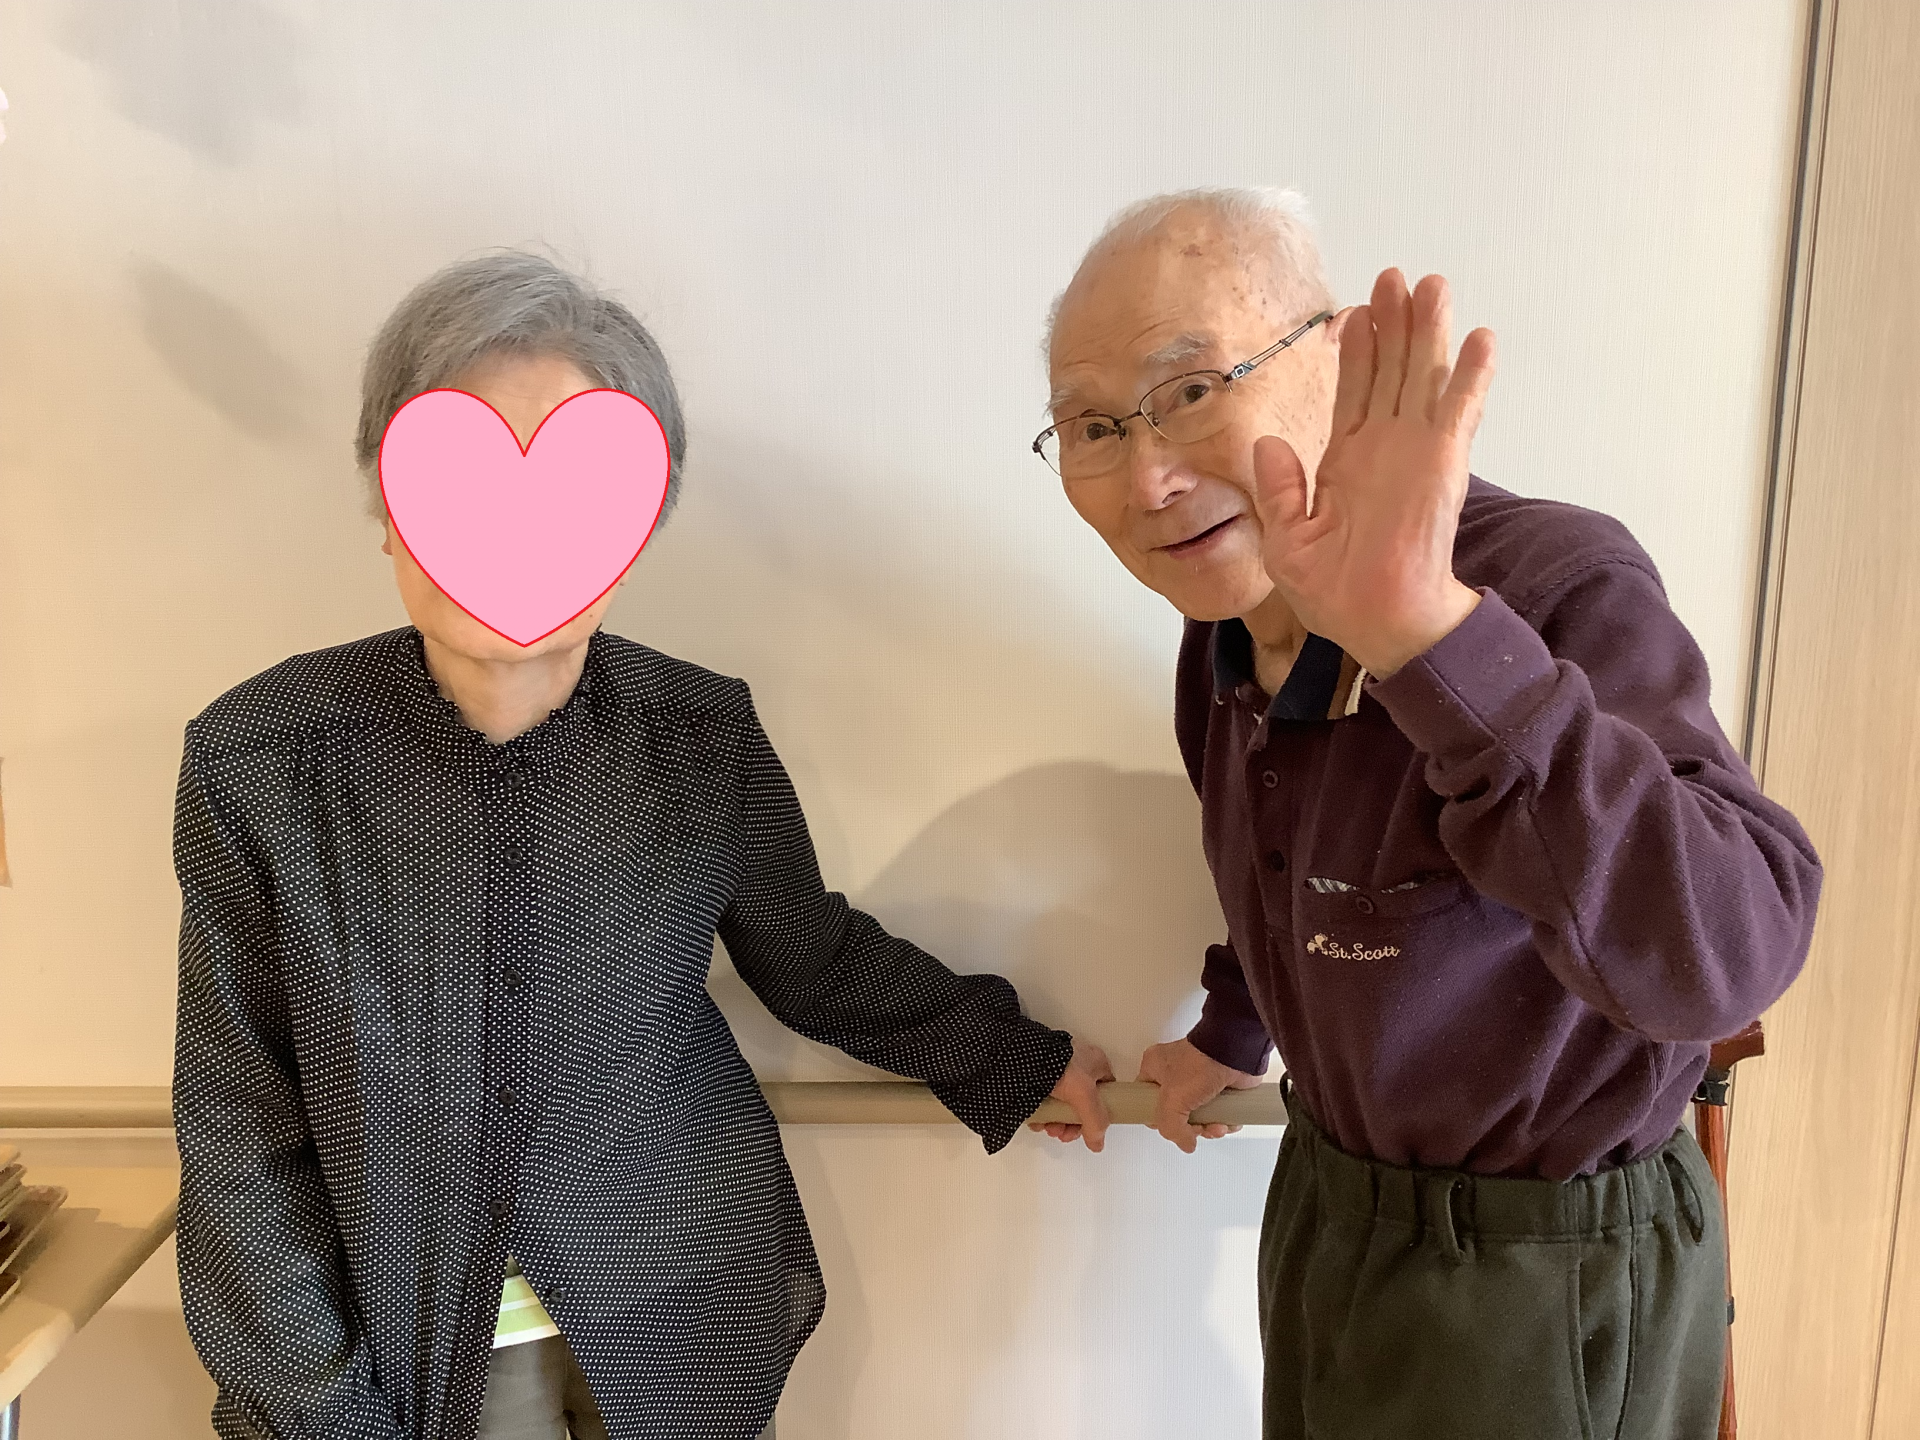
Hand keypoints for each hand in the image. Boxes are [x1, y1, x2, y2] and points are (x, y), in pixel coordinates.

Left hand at [1029, 1038, 1114, 1151]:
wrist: (1024, 1058)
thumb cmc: (1059, 1066)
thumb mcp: (1086, 1096)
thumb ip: (1095, 1122)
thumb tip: (1097, 1143)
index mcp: (1096, 1063)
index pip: (1105, 1093)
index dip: (1099, 1114)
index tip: (1088, 1129)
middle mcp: (1078, 1065)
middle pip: (1081, 1103)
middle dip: (1071, 1123)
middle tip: (1063, 1133)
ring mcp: (1057, 1070)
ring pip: (1061, 1103)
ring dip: (1056, 1121)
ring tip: (1048, 1127)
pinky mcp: (1037, 1076)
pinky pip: (1044, 1099)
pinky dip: (1042, 1113)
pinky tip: (1038, 1121)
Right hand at [1138, 1038, 1262, 1153]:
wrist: (1236, 1054)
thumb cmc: (1202, 1061)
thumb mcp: (1172, 1101)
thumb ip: (1169, 1128)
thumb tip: (1184, 1142)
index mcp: (1155, 1068)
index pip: (1146, 1101)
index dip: (1158, 1119)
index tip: (1169, 1127)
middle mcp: (1175, 1073)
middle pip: (1176, 1115)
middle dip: (1191, 1128)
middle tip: (1197, 1127)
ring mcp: (1199, 1081)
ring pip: (1199, 1117)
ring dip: (1210, 1127)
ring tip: (1217, 1124)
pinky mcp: (1219, 1087)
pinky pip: (1217, 1113)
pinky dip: (1224, 1121)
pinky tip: (1227, 1120)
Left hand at [1252, 269, 1496, 678]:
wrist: (1376, 623)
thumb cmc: (1334, 594)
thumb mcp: (1286, 540)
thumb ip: (1279, 488)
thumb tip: (1268, 442)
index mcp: (1347, 462)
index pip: (1353, 391)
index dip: (1356, 350)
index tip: (1356, 311)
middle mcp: (1384, 448)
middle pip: (1391, 370)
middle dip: (1394, 322)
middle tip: (1395, 276)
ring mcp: (1416, 452)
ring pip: (1424, 377)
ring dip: (1430, 332)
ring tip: (1433, 285)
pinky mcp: (1442, 464)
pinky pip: (1458, 411)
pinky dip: (1470, 375)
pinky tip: (1481, 338)